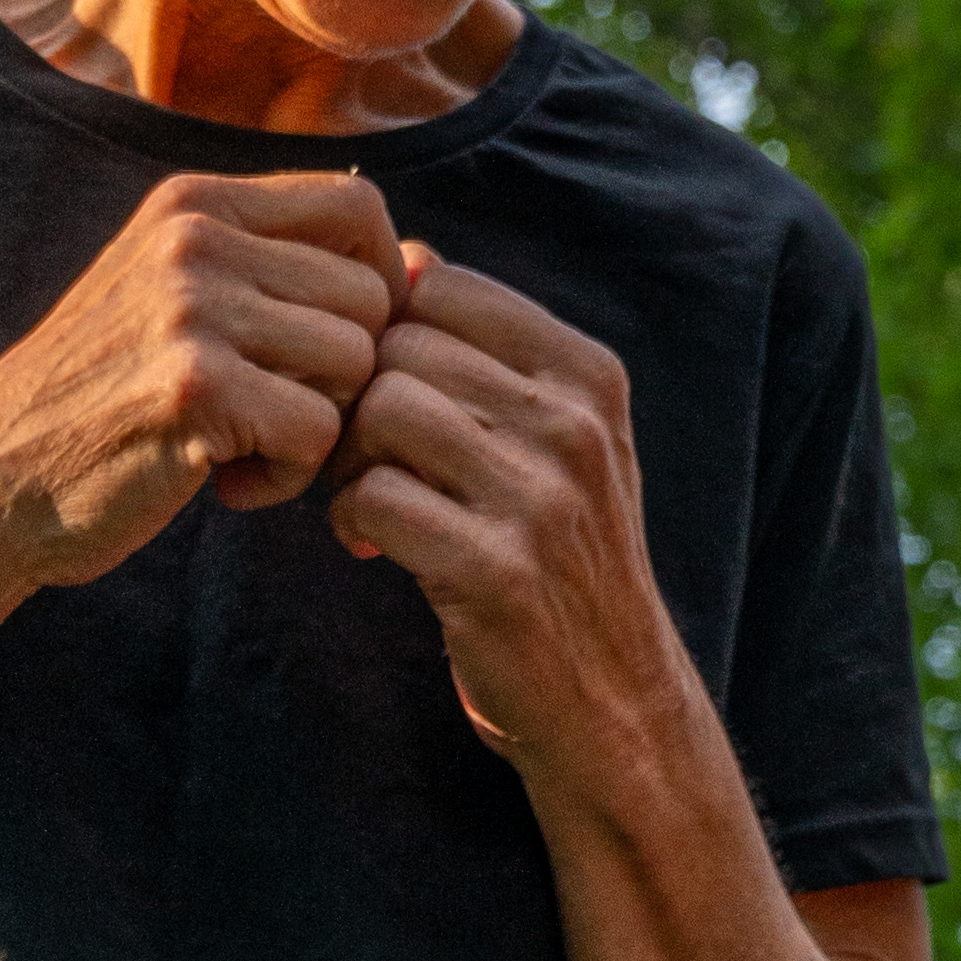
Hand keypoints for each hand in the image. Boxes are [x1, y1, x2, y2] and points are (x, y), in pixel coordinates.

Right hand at [0, 167, 407, 586]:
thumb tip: (420, 261)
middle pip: (373, 296)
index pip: (358, 204)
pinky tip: (222, 484)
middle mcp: (196, 237)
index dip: (382, 278)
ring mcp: (192, 305)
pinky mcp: (193, 384)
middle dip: (346, 375)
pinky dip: (285, 480)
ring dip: (317, 430)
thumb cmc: (103, 400)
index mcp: (195, 203)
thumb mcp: (177, 298)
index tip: (341, 344)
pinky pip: (318, 431)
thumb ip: (276, 269)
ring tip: (244, 450)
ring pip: (356, 364)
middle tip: (278, 418)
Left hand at [324, 254, 690, 806]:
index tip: (386, 388)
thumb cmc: (564, 558)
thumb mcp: (564, 442)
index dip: (389, 330)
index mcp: (590, 377)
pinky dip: (348, 517)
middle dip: (356, 394)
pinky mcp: (496, 571)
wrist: (614, 703)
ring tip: (362, 495)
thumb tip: (410, 257)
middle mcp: (576, 427)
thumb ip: (496, 354)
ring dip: (346, 453)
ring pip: (381, 409)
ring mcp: (541, 499)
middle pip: (401, 346)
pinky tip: (370, 545)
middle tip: (356, 453)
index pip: (445, 286)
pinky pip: (373, 496)